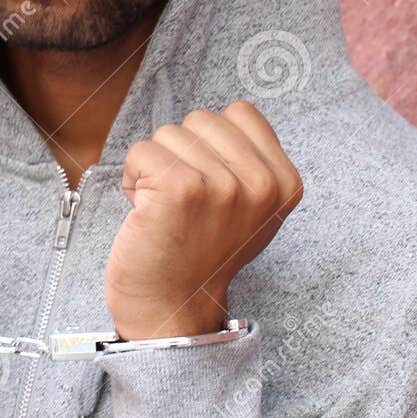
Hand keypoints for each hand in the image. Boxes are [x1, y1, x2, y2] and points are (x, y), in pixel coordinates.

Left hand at [105, 100, 301, 339]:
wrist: (173, 305)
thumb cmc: (201, 249)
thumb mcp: (249, 206)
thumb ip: (247, 159)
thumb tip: (221, 117)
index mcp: (285, 182)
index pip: (240, 112)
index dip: (211, 141)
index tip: (209, 183)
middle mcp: (261, 183)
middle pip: (201, 119)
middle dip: (181, 152)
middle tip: (183, 201)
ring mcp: (222, 185)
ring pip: (168, 134)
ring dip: (155, 167)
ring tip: (166, 208)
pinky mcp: (180, 188)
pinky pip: (141, 150)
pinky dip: (132, 177)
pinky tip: (145, 210)